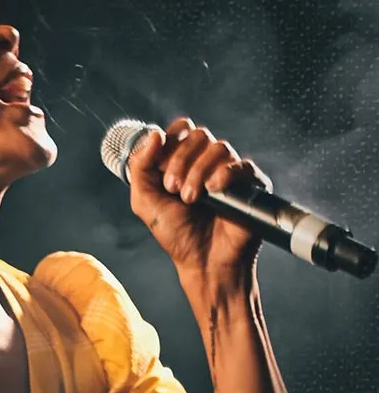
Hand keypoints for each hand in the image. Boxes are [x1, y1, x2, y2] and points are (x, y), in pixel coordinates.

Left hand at [127, 117, 271, 282]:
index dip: (170, 142)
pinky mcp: (251, 185)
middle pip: (199, 135)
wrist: (202, 262)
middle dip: (181, 161)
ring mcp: (230, 172)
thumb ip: (140, 167)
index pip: (181, 130)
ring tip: (192, 199)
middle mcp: (208, 162)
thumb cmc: (176, 235)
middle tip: (174, 190)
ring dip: (199, 172)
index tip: (162, 170)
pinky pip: (242, 165)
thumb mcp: (145, 201)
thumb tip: (154, 134)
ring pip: (219, 147)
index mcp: (184, 161)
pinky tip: (213, 190)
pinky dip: (224, 174)